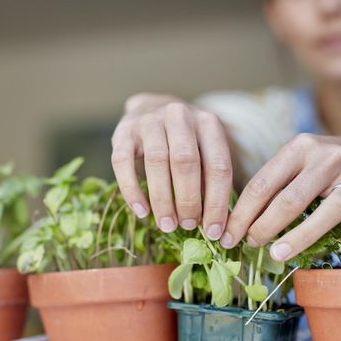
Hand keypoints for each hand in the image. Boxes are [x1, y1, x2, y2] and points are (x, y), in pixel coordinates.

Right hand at [111, 93, 232, 238]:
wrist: (150, 108)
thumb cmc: (184, 141)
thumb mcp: (204, 151)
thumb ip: (209, 180)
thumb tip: (213, 225)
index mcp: (208, 123)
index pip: (218, 166)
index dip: (217, 203)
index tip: (213, 231)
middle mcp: (179, 116)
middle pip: (185, 161)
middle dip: (188, 200)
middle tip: (187, 225)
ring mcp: (149, 121)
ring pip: (156, 161)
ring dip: (162, 199)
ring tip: (167, 224)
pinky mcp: (123, 131)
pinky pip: (123, 162)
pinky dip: (132, 190)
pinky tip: (142, 211)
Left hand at [220, 133, 340, 260]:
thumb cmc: (328, 166)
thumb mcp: (299, 164)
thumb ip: (275, 186)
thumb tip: (238, 223)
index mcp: (300, 147)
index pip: (264, 183)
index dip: (242, 213)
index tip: (228, 236)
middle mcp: (328, 156)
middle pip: (292, 198)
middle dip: (265, 225)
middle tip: (250, 246)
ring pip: (331, 207)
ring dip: (302, 234)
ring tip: (277, 253)